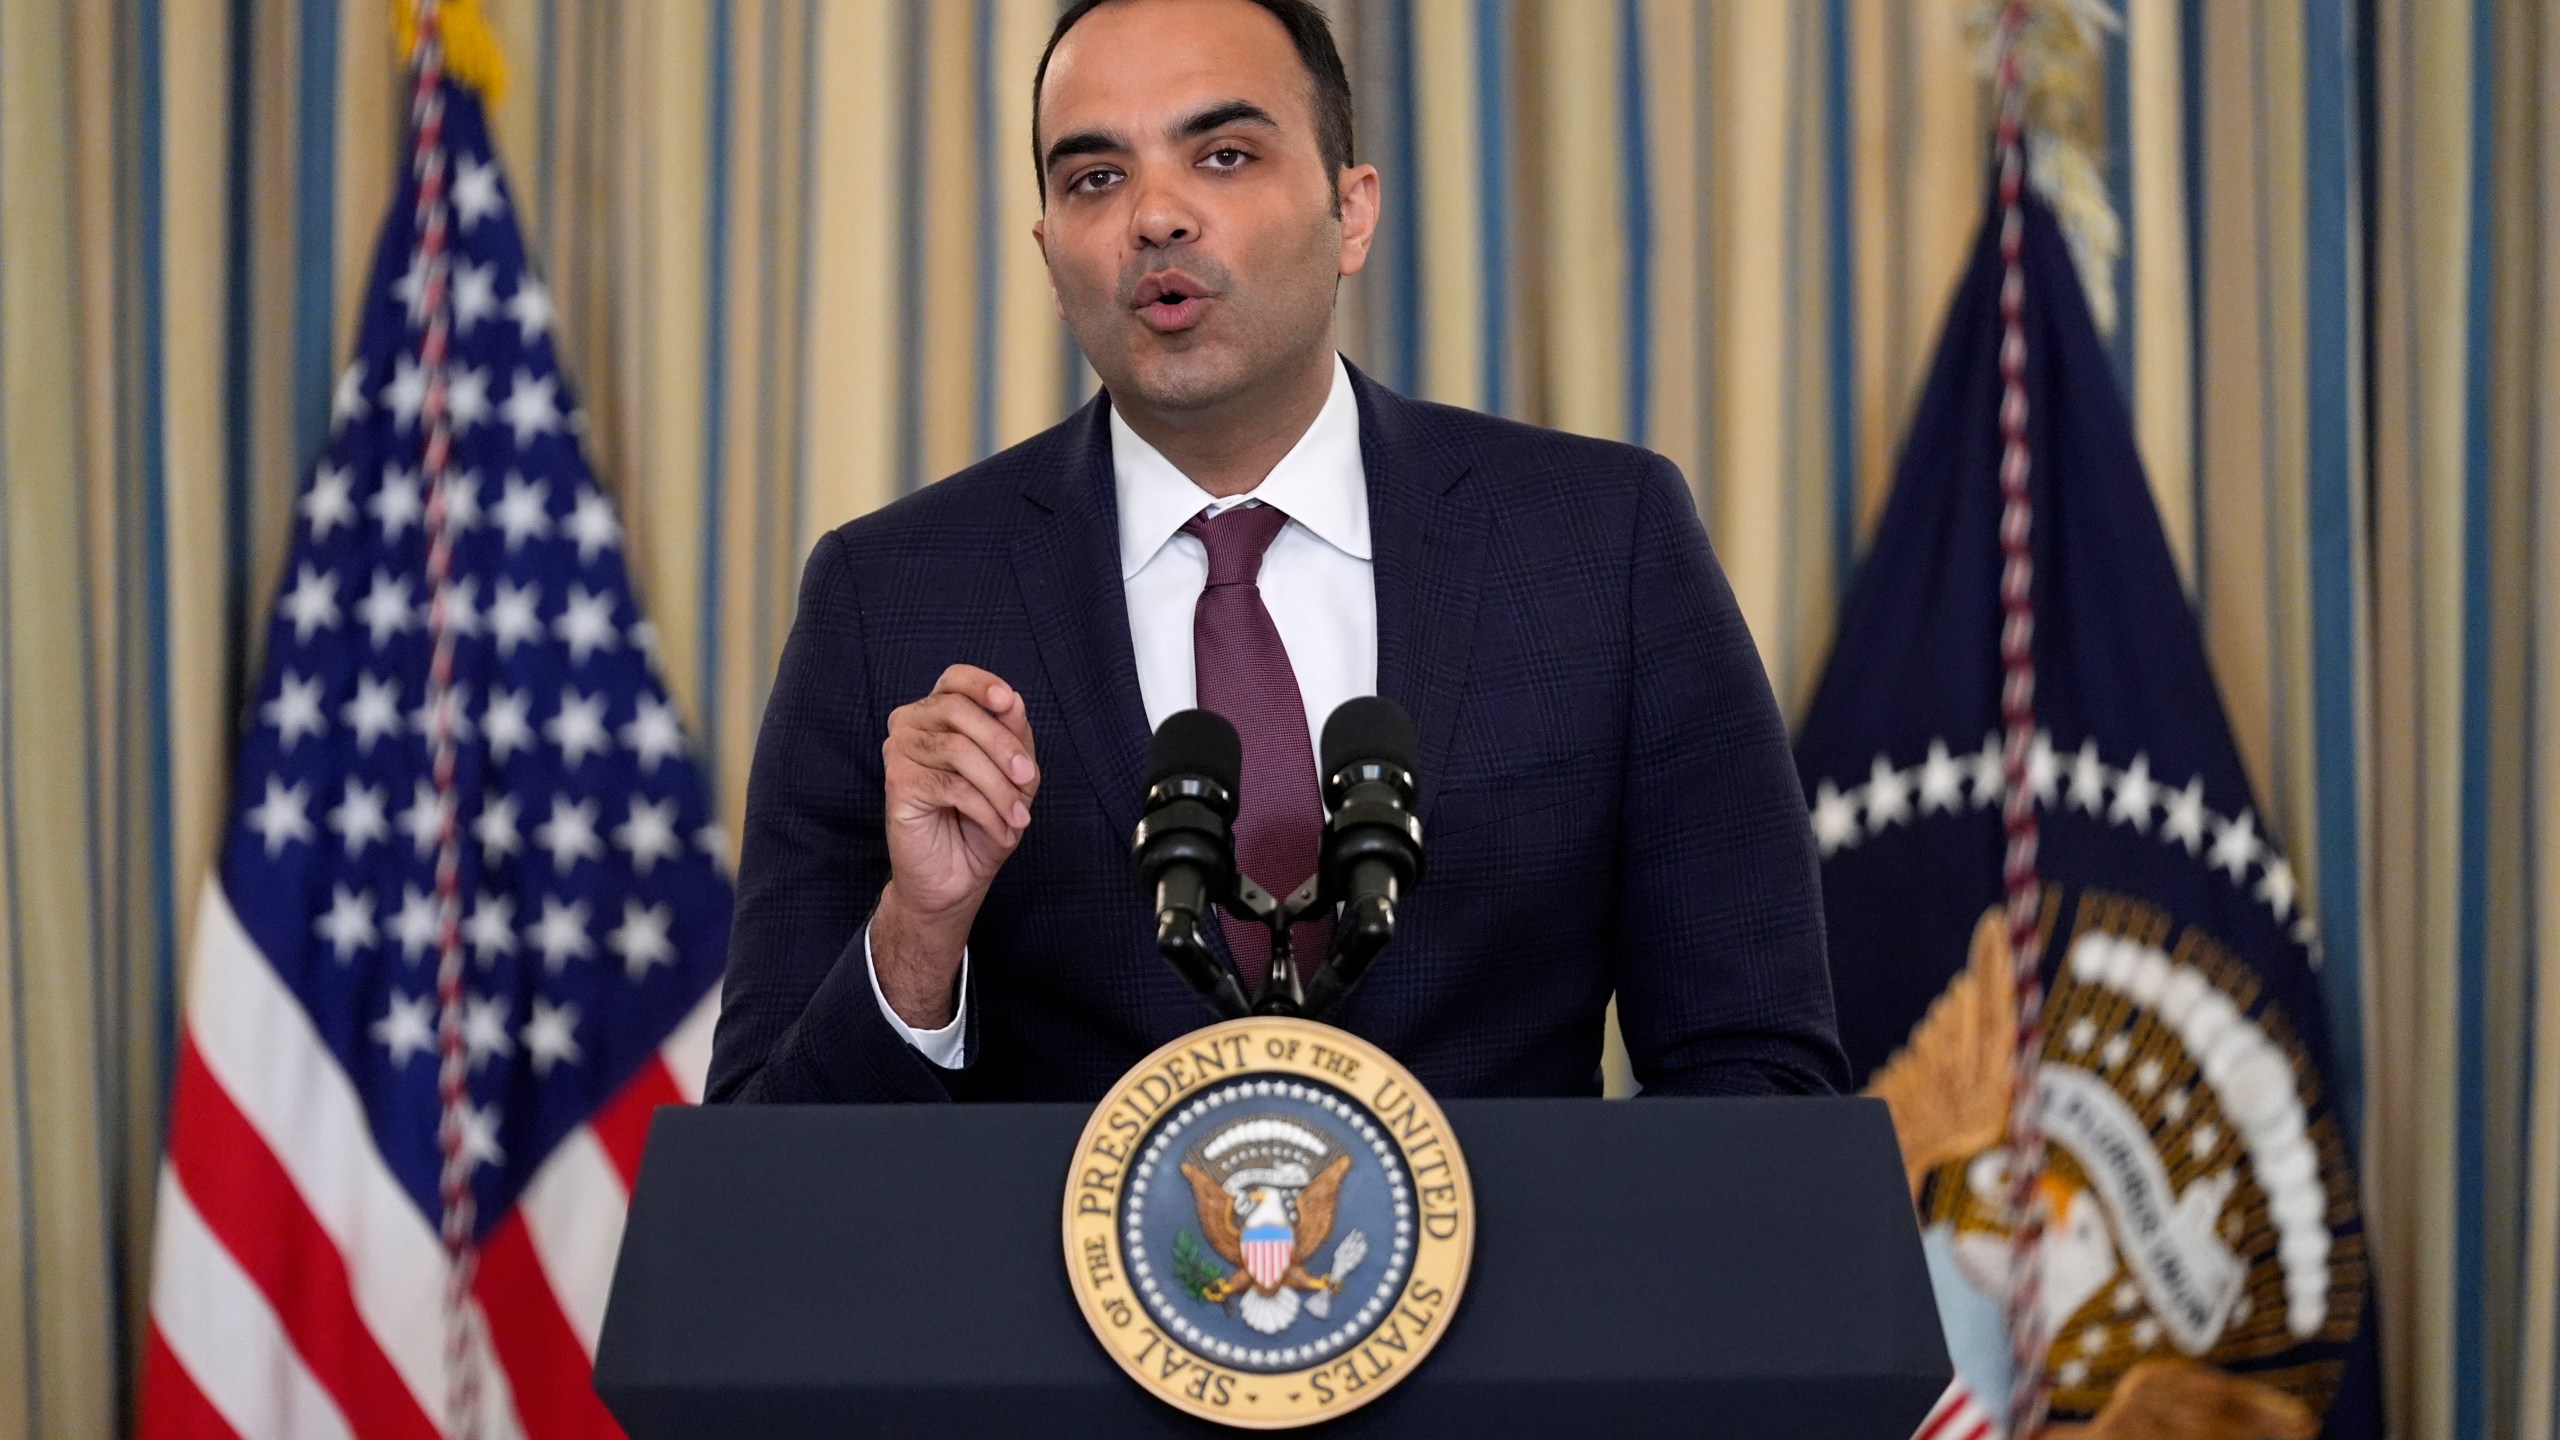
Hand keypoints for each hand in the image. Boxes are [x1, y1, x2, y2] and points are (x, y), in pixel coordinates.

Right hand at [873, 664, 1038, 1027]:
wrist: (955, 878)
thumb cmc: (982, 820)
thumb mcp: (1011, 775)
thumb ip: (1012, 736)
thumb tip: (1013, 701)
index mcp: (938, 712)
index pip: (956, 678)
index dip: (983, 684)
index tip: (1009, 703)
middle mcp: (911, 724)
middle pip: (959, 711)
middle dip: (1003, 746)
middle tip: (1029, 780)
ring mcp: (899, 751)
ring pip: (957, 750)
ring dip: (998, 786)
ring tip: (1019, 818)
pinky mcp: (897, 784)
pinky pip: (950, 785)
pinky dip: (985, 809)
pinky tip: (1001, 830)